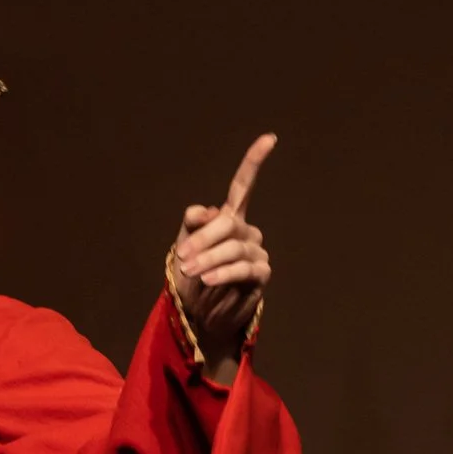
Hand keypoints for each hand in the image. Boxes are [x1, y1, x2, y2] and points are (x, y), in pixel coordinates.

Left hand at [171, 133, 275, 384]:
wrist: (199, 315)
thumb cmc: (190, 278)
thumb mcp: (183, 247)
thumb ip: (191, 225)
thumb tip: (206, 210)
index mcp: (229, 219)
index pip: (243, 186)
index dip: (254, 162)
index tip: (270, 138)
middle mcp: (247, 232)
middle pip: (228, 223)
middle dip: (202, 239)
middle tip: (183, 258)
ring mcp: (256, 253)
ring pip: (234, 247)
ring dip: (208, 259)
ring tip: (191, 272)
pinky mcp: (261, 274)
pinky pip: (244, 268)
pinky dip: (224, 272)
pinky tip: (210, 279)